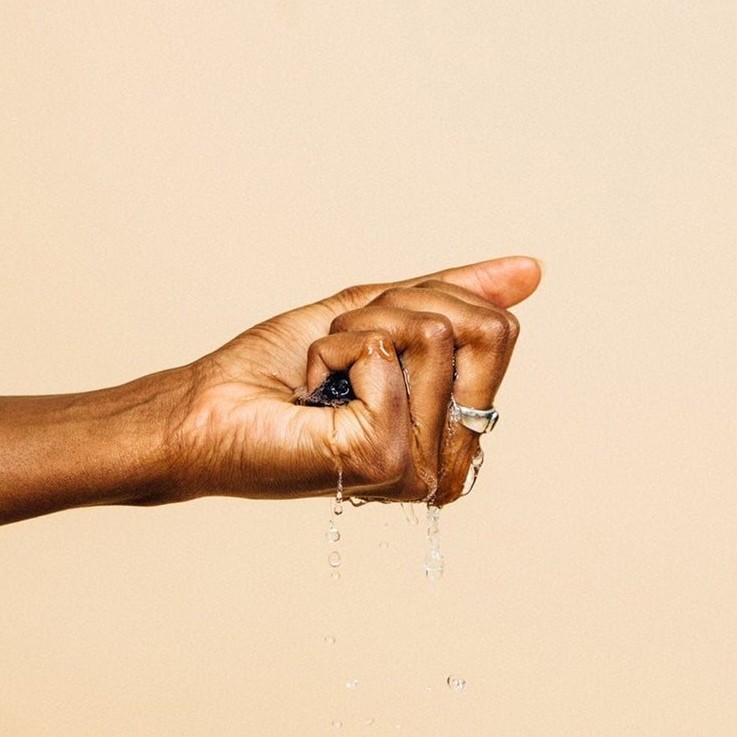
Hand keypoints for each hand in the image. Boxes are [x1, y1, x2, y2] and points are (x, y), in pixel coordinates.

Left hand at [145, 255, 540, 505]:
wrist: (206, 410)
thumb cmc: (279, 372)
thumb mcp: (378, 316)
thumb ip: (453, 297)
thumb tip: (530, 270)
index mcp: (455, 437)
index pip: (498, 331)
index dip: (425, 302)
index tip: (368, 337)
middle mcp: (448, 463)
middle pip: (485, 330)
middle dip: (400, 308)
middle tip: (345, 350)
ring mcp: (419, 466)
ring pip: (436, 332)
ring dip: (360, 328)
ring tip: (325, 373)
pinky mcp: (383, 455)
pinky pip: (384, 348)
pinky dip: (334, 348)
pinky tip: (311, 390)